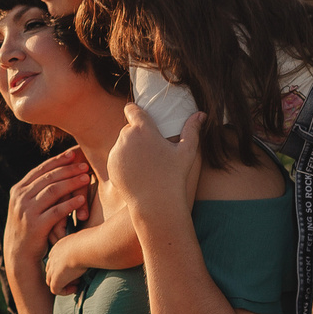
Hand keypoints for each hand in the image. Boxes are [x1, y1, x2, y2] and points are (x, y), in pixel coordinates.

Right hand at [3, 148, 91, 277]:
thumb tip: (55, 171)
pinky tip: (82, 199)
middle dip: (68, 169)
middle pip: (48, 178)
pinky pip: (56, 211)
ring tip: (86, 178)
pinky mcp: (36, 225)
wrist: (19, 255)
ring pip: (52, 191)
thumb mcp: (26, 206)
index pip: (40, 170)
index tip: (73, 154)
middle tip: (85, 165)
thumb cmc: (29, 227)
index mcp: (18, 190)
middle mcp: (20, 198)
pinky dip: (70, 204)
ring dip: (71, 183)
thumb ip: (36, 191)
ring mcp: (27, 211)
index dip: (57, 161)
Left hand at [46, 230, 87, 294]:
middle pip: (52, 269)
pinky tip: (76, 287)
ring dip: (65, 283)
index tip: (78, 267)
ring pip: (52, 280)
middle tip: (79, 276)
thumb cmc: (90, 242)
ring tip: (79, 282)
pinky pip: (55, 290)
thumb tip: (97, 245)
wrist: (85, 248)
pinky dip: (65, 291)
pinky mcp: (55, 280)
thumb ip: (85, 244)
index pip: (57, 258)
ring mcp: (52, 269)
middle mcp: (53, 257)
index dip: (66, 265)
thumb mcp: (86, 240)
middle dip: (64, 275)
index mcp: (59, 247)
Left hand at [110, 105, 203, 222]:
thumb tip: (201, 114)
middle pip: (129, 128)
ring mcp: (116, 152)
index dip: (134, 110)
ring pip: (122, 143)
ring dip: (131, 147)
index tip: (138, 114)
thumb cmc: (173, 177)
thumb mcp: (186, 152)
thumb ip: (192, 130)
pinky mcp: (110, 165)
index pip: (132, 109)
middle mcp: (126, 138)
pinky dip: (124, 161)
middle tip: (151, 147)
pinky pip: (117, 157)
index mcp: (143, 130)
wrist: (155, 204)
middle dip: (138, 134)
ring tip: (146, 162)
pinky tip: (138, 171)